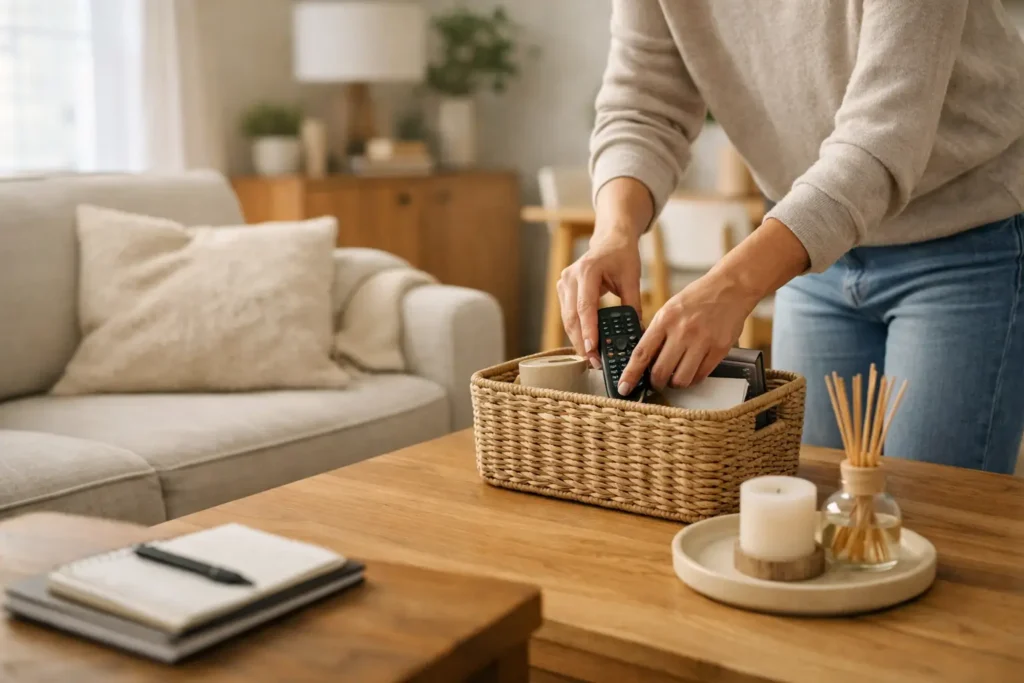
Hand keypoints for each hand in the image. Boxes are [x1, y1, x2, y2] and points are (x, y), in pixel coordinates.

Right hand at [558, 228, 642, 367]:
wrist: (610, 240)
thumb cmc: (622, 256)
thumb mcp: (632, 279)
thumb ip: (633, 305)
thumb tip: (637, 332)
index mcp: (587, 271)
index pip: (585, 306)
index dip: (588, 330)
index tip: (592, 348)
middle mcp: (571, 277)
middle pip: (572, 317)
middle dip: (582, 342)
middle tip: (594, 362)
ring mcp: (563, 283)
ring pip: (567, 319)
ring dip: (577, 339)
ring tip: (591, 357)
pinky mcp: (563, 289)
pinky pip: (567, 314)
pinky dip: (576, 330)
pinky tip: (586, 343)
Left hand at [616, 270, 758, 394]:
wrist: (730, 287)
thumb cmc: (698, 297)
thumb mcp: (670, 308)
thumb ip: (657, 331)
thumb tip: (644, 358)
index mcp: (665, 319)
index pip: (642, 353)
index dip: (631, 374)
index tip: (624, 386)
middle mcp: (682, 331)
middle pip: (660, 371)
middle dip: (655, 382)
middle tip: (656, 381)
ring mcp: (702, 341)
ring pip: (681, 379)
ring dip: (675, 383)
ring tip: (675, 376)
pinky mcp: (719, 349)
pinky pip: (701, 376)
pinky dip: (693, 379)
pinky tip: (691, 371)